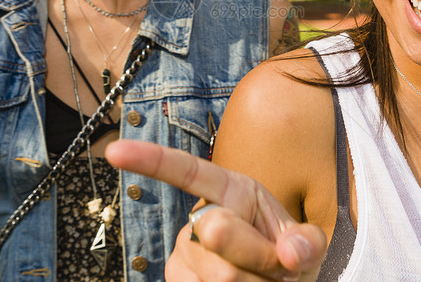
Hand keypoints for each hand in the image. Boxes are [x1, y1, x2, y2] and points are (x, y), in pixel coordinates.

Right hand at [105, 139, 327, 280]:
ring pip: (219, 277)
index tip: (115, 151)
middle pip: (219, 237)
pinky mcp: (175, 280)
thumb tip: (290, 253)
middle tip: (277, 267)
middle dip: (261, 260)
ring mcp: (183, 254)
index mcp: (228, 190)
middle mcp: (197, 218)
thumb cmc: (288, 255)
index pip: (187, 172)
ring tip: (262, 281)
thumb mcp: (305, 243)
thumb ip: (305, 243)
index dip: (152, 160)